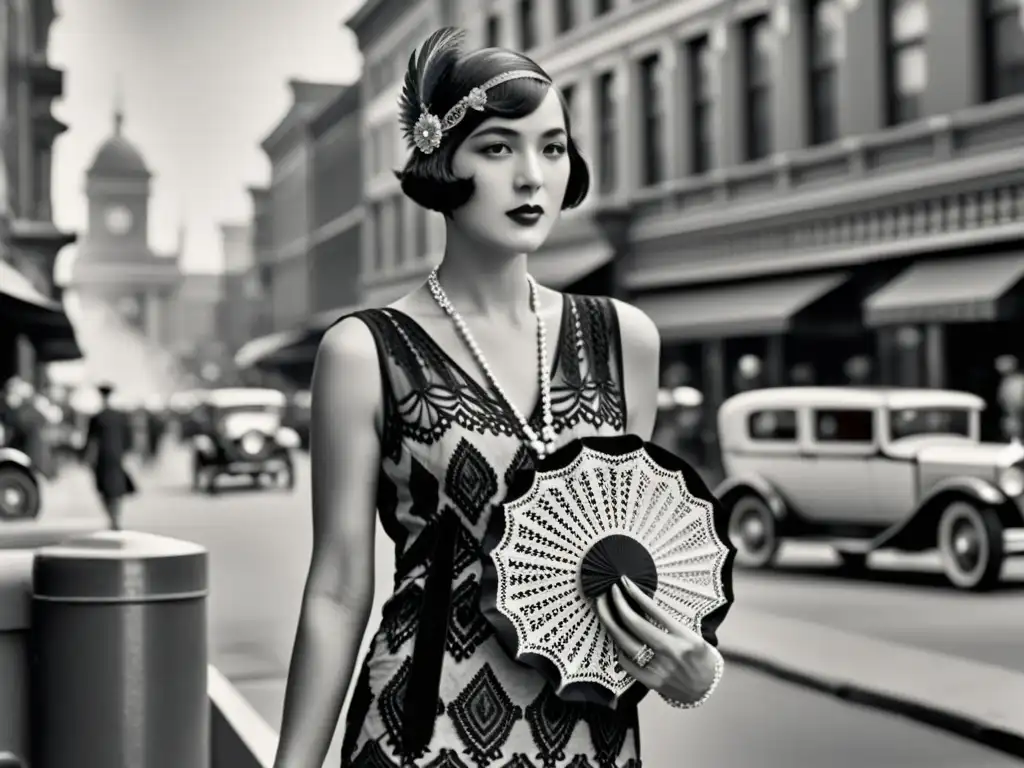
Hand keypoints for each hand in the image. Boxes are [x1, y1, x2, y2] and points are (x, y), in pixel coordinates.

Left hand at [595, 576, 716, 704]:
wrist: (706, 688)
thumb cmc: (699, 657)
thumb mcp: (691, 635)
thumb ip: (669, 623)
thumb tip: (641, 603)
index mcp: (684, 636)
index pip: (654, 609)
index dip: (635, 594)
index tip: (624, 583)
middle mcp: (671, 650)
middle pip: (634, 623)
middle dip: (618, 604)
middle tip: (608, 592)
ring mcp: (660, 667)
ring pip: (625, 642)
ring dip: (610, 622)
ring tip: (603, 609)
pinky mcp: (651, 682)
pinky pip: (626, 662)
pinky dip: (618, 648)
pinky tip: (615, 637)